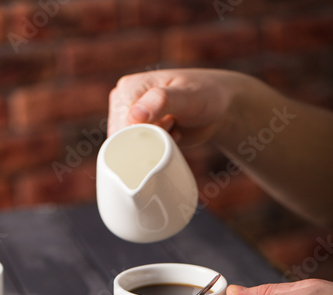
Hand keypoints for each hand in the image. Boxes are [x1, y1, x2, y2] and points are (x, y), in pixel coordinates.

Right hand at [108, 68, 237, 145]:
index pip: (121, 126)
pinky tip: (173, 136)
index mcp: (128, 89)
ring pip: (132, 150)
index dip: (142, 136)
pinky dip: (159, 151)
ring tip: (173, 127)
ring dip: (155, 147)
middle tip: (173, 125)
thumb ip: (161, 101)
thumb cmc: (205, 95)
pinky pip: (142, 154)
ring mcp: (132, 120)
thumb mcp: (187, 96)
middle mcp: (124, 103)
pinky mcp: (142, 133)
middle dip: (150, 142)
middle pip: (124, 140)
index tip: (168, 126)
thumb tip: (134, 116)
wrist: (220, 106)